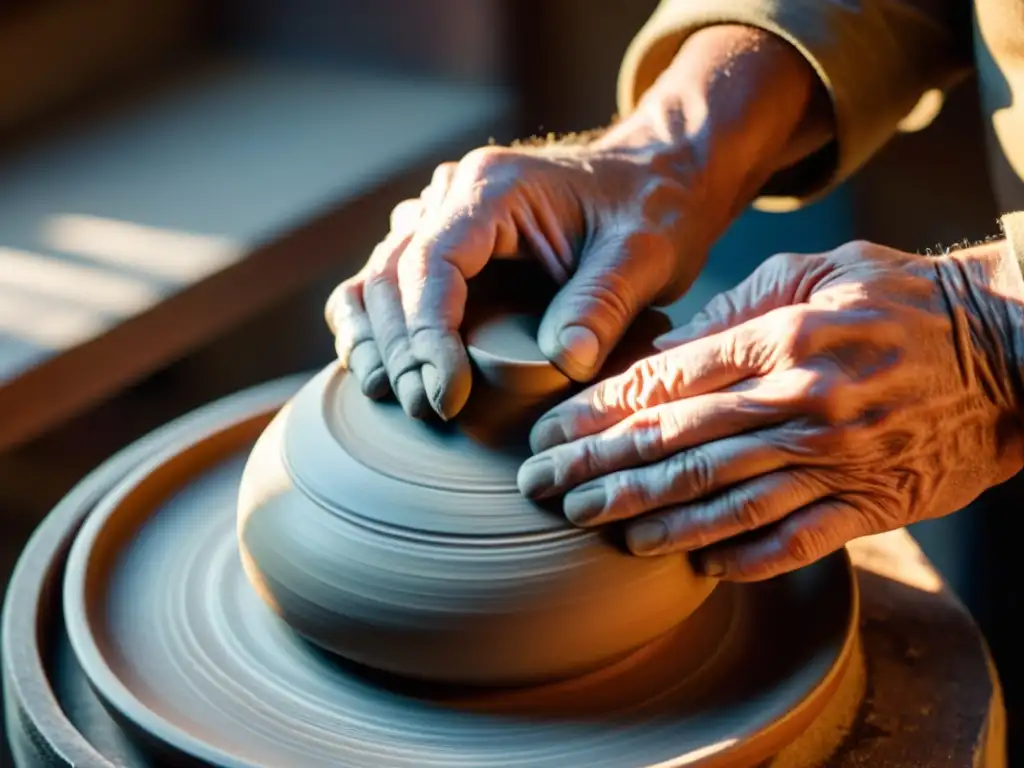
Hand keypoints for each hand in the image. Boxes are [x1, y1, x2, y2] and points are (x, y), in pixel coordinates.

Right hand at [325, 137, 716, 420]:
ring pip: (377, 280)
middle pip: (392, 276)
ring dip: (377, 343)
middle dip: (402, 351)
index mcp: (495, 188)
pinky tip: (387, 371)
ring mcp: (442, 217)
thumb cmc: (652, 209)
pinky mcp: (446, 246)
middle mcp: (453, 196)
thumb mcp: (644, 253)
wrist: (653, 180)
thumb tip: (564, 362)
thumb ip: (604, 302)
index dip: (427, 334)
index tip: (449, 395)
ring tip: (398, 398)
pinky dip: (379, 330)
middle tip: (429, 410)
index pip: (432, 262)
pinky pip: (390, 285)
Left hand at [517, 239, 1023, 579]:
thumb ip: (733, 312)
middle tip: (542, 490)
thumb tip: (660, 353)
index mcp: (780, 340)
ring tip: (596, 527)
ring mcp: (835, 462)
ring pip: (722, 501)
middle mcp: (799, 406)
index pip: (664, 384)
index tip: (547, 434)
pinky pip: (792, 541)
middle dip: (598, 471)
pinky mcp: (869, 505)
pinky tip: (692, 565)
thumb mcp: (815, 272)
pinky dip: (738, 557)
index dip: (594, 414)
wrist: (1009, 351)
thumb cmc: (901, 301)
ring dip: (650, 518)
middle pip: (676, 447)